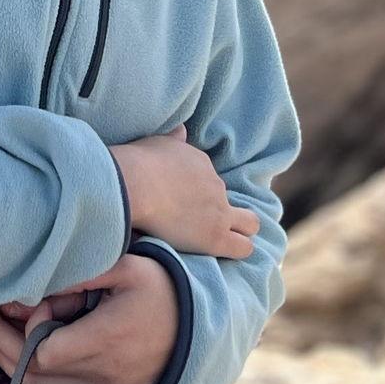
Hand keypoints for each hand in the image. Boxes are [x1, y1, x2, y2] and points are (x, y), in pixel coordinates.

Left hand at [0, 253, 178, 383]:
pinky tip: (16, 356)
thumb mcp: (125, 267)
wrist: (199, 330)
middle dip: (0, 346)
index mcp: (106, 341)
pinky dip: (36, 377)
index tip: (16, 303)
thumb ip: (81, 272)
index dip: (22, 331)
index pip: (44, 353)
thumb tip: (39, 279)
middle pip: (35, 375)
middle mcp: (104, 376)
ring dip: (10, 364)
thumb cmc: (161, 290)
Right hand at [111, 125, 258, 258]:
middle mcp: (215, 184)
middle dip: (222, 209)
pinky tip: (229, 252)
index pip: (208, 179)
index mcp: (201, 163)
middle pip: (228, 199)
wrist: (136, 184)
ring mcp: (219, 211)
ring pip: (248, 223)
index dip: (198, 192)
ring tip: (221, 240)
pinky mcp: (217, 236)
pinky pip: (243, 246)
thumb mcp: (158, 142)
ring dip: (238, 230)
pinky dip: (239, 248)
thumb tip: (181, 131)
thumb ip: (173, 139)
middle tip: (203, 221)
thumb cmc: (138, 163)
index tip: (184, 200)